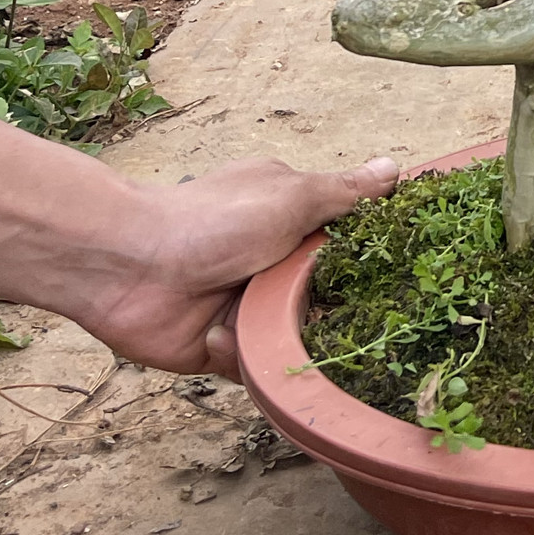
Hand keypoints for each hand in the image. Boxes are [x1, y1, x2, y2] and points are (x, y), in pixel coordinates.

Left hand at [81, 152, 398, 378]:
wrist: (127, 267)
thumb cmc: (213, 220)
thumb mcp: (291, 197)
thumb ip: (345, 192)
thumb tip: (396, 167)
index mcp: (291, 218)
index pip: (348, 243)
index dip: (372, 260)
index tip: (405, 277)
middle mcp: (274, 263)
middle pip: (329, 297)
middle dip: (336, 310)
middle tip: (350, 319)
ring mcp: (248, 307)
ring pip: (297, 338)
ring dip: (287, 337)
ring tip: (276, 328)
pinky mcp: (223, 348)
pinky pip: (258, 367)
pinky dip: (244, 356)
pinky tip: (222, 336)